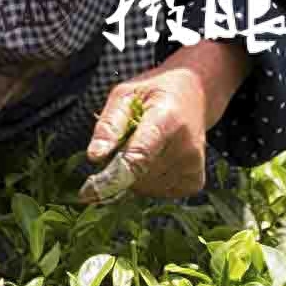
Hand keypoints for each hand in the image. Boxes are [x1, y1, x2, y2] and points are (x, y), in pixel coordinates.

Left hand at [77, 40, 248, 203]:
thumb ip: (109, 124)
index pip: (138, 155)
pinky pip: (157, 193)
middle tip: (125, 140)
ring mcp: (194, 166)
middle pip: (137, 174)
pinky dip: (148, 181)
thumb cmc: (154, 93)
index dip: (112, 176)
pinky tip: (155, 159)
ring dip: (133, 174)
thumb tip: (94, 156)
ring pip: (145, 187)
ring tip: (143, 145)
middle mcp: (186, 146)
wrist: (196, 95)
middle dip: (119, 164)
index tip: (88, 192)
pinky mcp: (196, 182)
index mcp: (167, 118)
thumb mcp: (125, 94)